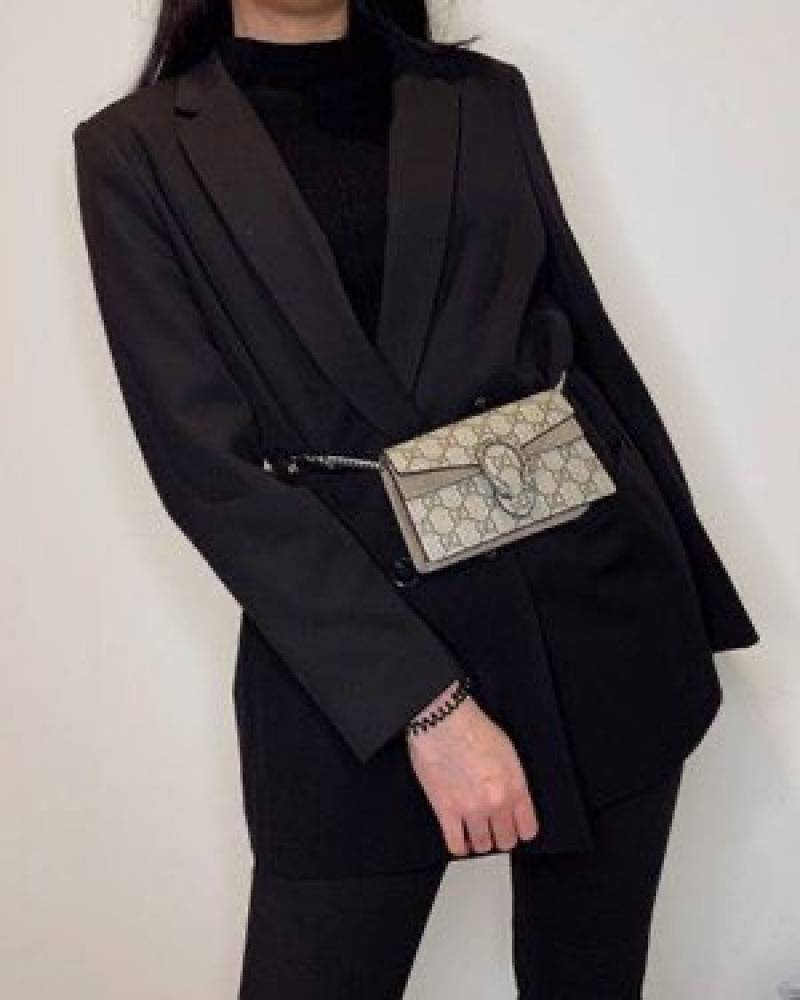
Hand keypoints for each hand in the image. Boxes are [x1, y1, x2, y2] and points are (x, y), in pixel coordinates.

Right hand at [405, 682, 539, 856]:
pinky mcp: (446, 811)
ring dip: (478, 840)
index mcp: (515, 786)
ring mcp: (471, 809)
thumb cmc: (472, 727)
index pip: (527, 829)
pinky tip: (459, 839)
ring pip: (482, 846)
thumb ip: (513, 781)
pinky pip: (456, 845)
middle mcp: (496, 802)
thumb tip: (512, 801)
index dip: (520, 830)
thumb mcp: (507, 752)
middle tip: (492, 828)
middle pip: (506, 841)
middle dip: (500, 836)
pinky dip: (459, 847)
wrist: (443, 720)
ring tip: (474, 830)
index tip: (513, 828)